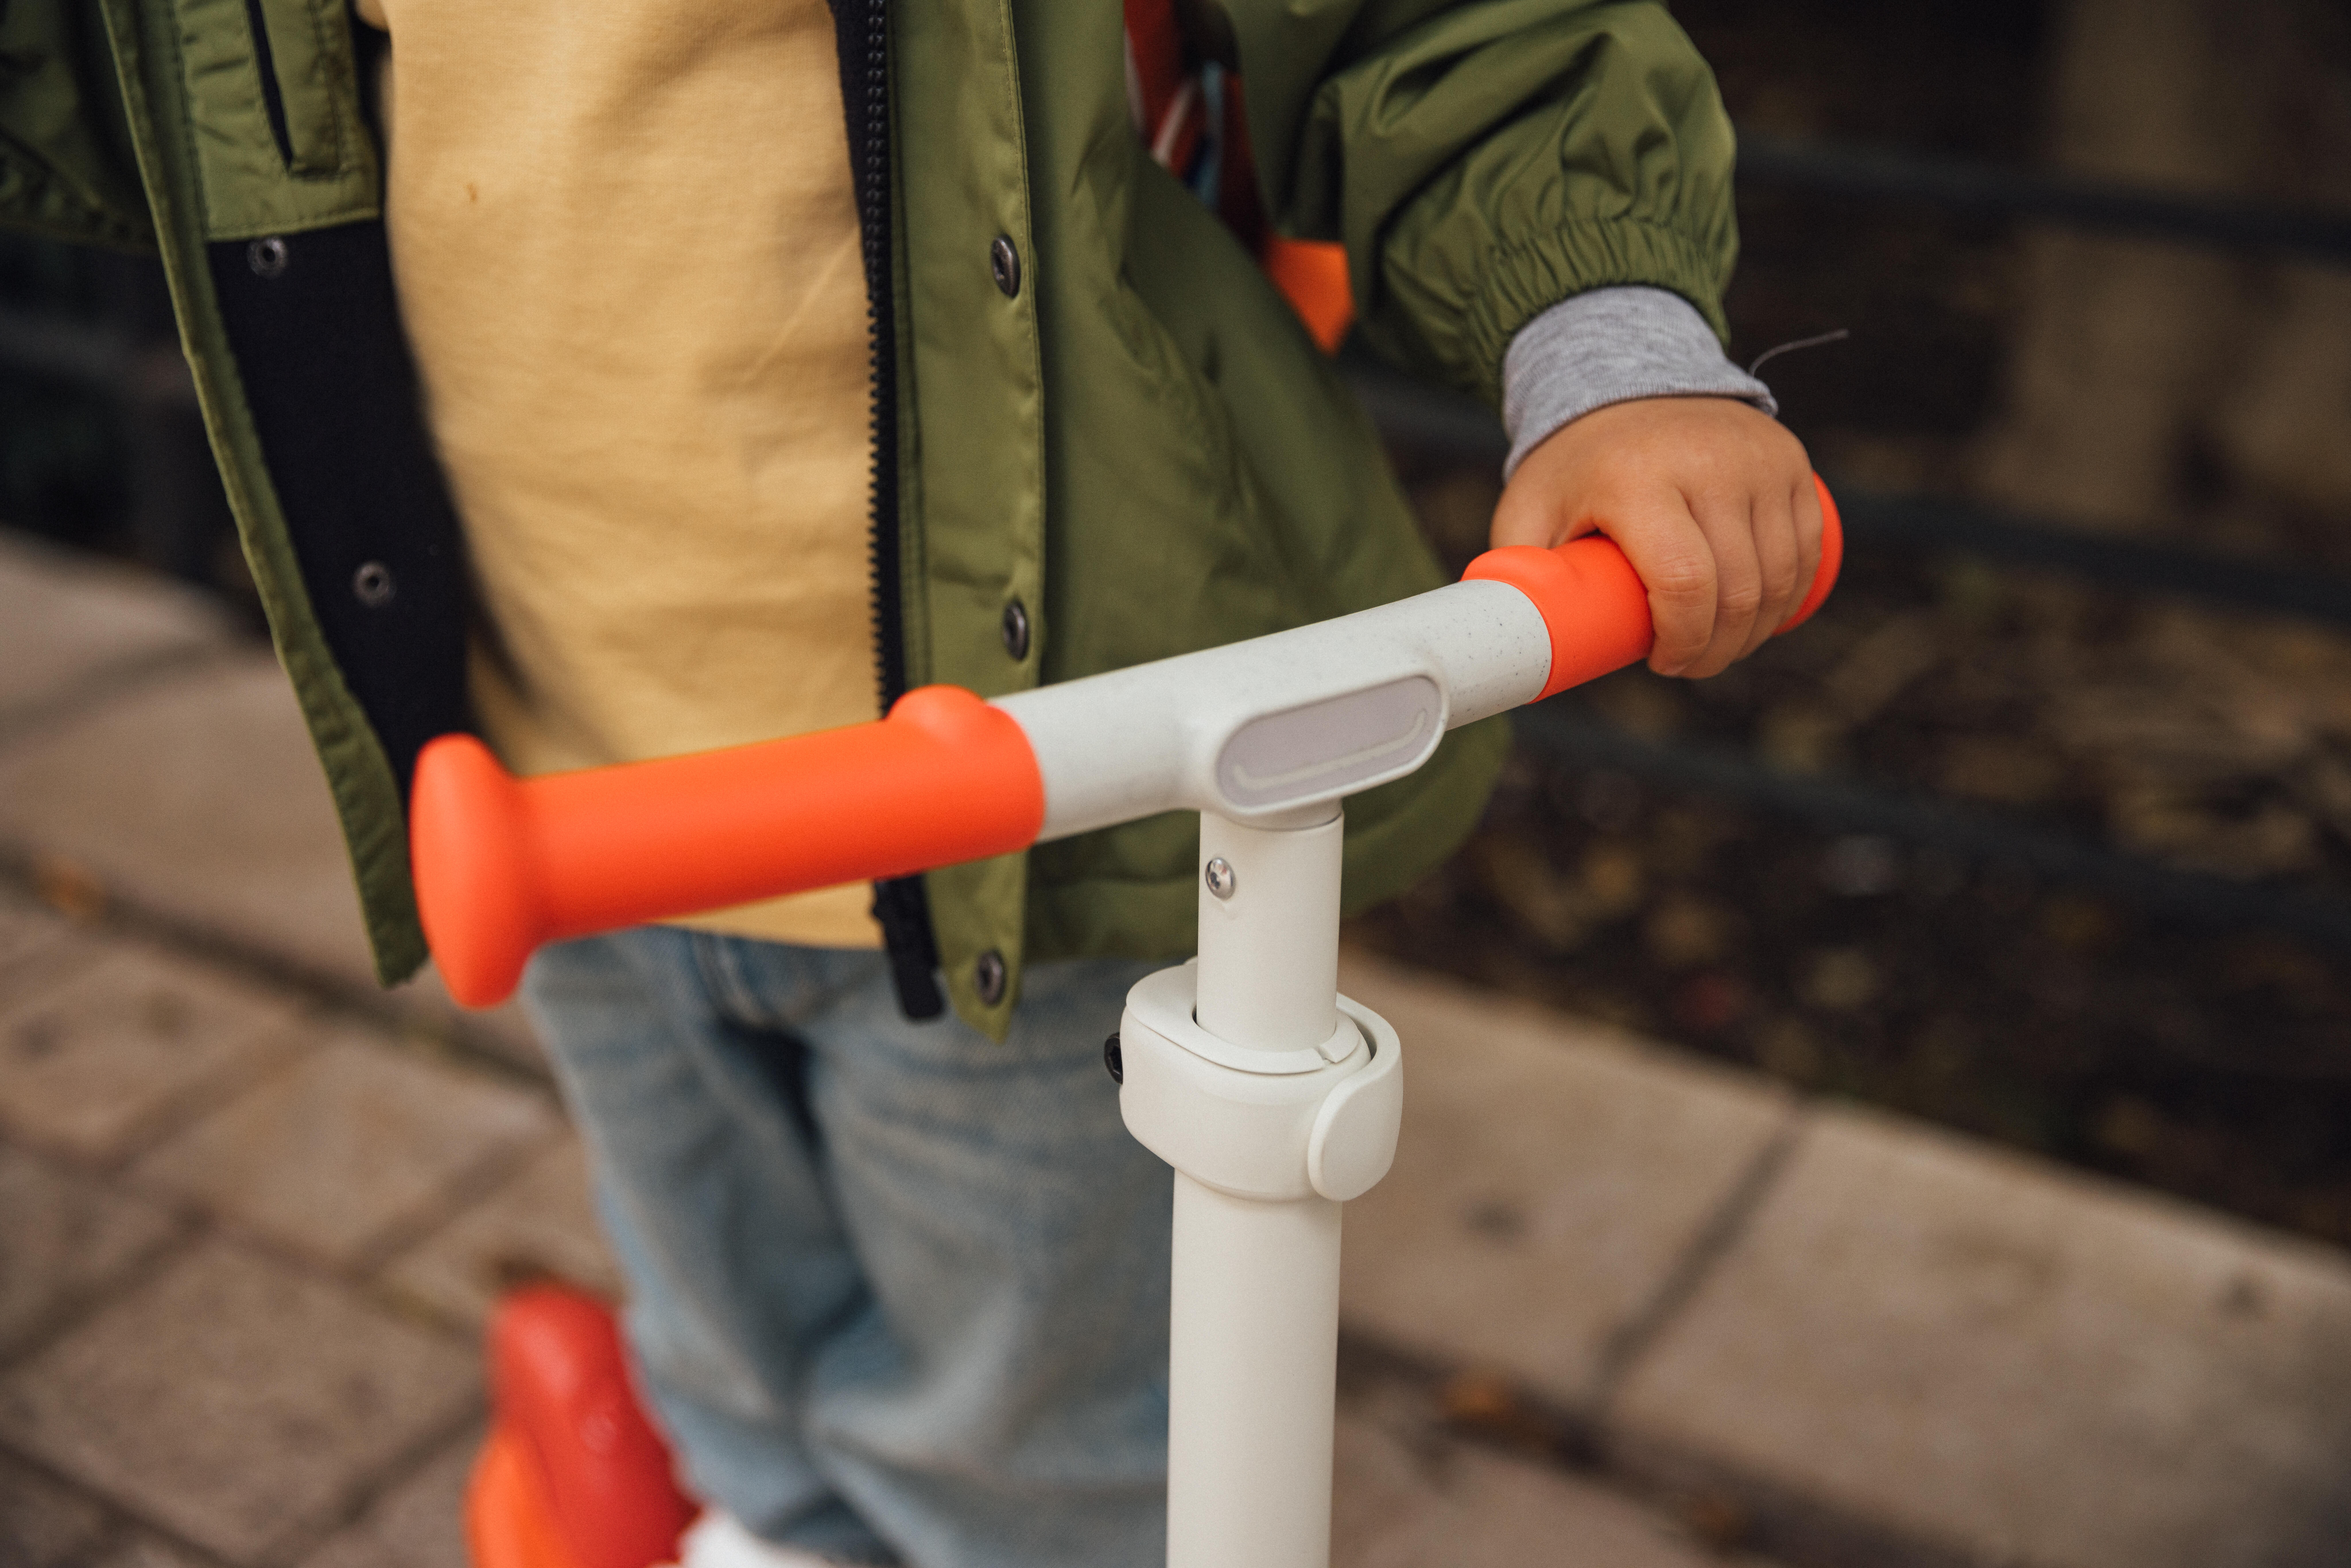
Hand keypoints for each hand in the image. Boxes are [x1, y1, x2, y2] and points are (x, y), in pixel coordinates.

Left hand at [1489, 397, 1821, 678]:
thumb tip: (1504, 647)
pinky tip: (1761, 617)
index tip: (1662, 662)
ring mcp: (1757, 459)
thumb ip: (1517, 572)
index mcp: (1638, 479)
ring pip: (1778, 577)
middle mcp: (1708, 463)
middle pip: (1737, 589)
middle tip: (1689, 665)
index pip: (1684, 582)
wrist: (1627, 381)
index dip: (1683, 641)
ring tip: (1721, 646)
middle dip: (1718, 649)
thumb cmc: (1573, 466)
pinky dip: (1790, 594)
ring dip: (1756, 630)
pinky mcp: (1789, 460)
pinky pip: (1806, 548)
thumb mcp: (1529, 511)